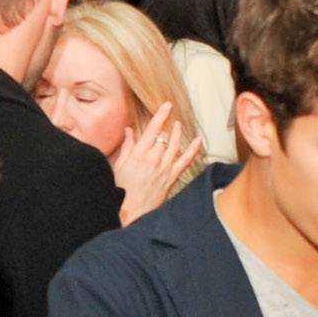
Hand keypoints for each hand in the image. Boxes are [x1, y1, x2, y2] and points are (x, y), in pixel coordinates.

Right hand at [109, 104, 202, 224]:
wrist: (130, 210)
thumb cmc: (121, 189)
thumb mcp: (119, 165)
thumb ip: (127, 147)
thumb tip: (129, 131)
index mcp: (139, 153)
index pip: (153, 129)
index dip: (161, 115)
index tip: (167, 105)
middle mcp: (154, 158)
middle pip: (165, 136)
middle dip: (166, 126)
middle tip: (168, 119)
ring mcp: (164, 168)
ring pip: (175, 145)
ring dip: (178, 133)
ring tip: (178, 125)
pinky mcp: (171, 177)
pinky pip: (185, 161)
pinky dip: (193, 150)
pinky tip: (198, 141)